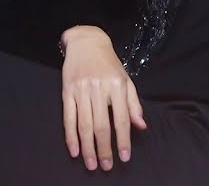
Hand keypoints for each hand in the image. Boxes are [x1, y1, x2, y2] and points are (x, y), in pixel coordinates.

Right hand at [60, 26, 146, 170]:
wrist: (86, 42)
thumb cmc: (109, 63)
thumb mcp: (126, 79)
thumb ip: (134, 104)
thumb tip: (141, 126)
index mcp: (117, 86)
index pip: (121, 119)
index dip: (123, 140)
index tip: (124, 156)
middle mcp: (99, 88)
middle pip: (101, 125)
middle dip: (104, 149)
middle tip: (107, 166)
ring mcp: (82, 90)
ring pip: (84, 125)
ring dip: (87, 147)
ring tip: (91, 163)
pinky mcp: (67, 91)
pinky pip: (69, 117)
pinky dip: (71, 136)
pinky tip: (75, 150)